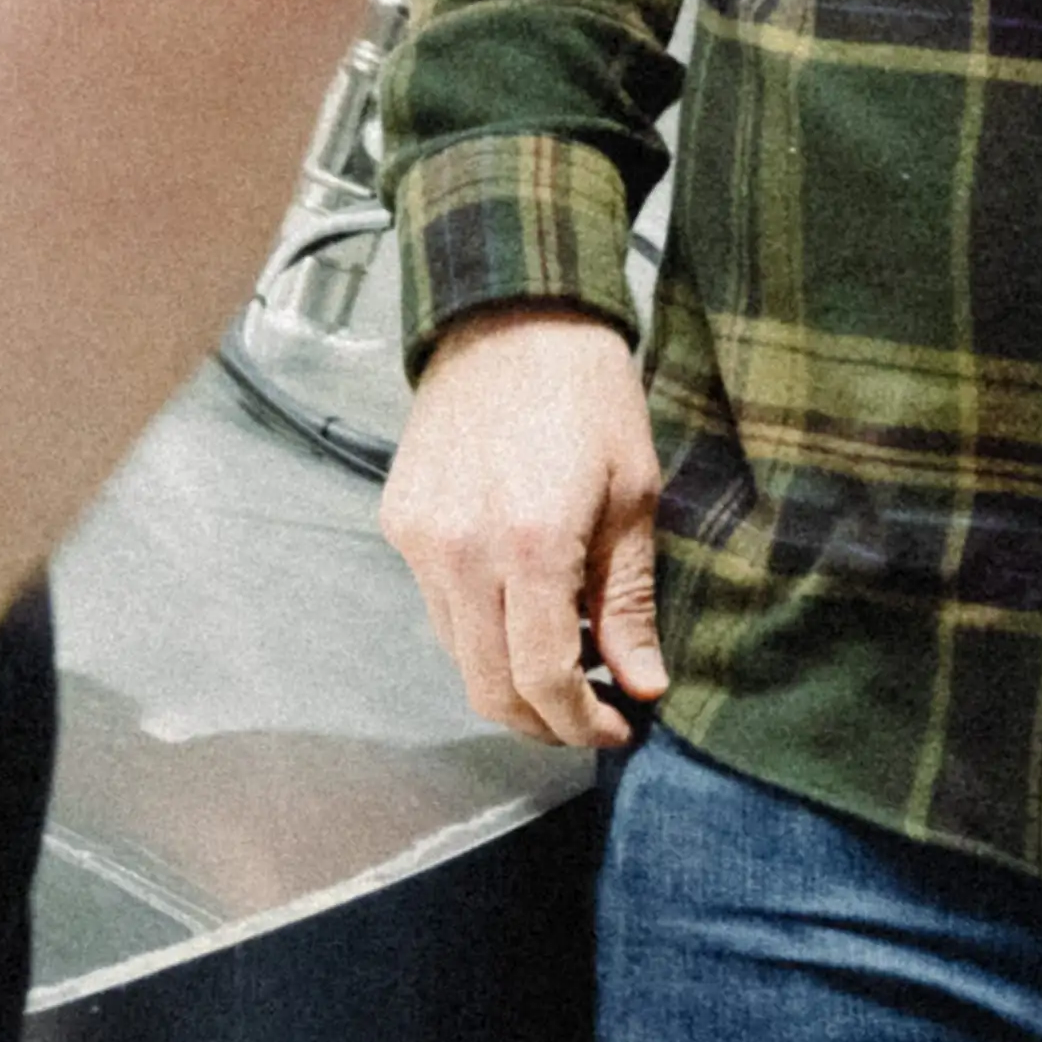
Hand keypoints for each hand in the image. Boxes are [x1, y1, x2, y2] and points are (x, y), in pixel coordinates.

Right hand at [377, 306, 667, 747]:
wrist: (510, 313)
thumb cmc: (587, 394)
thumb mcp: (634, 495)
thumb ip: (629, 601)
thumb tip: (641, 685)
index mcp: (532, 543)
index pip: (544, 677)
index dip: (582, 723)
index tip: (618, 728)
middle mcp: (462, 551)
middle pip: (490, 686)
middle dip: (544, 722)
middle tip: (591, 718)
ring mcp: (421, 538)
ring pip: (458, 654)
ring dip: (510, 680)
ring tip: (565, 664)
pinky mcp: (400, 522)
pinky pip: (437, 607)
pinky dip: (480, 631)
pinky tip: (523, 612)